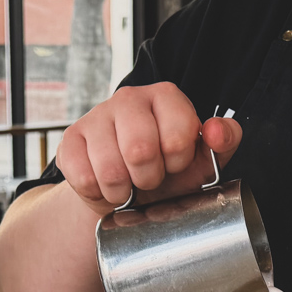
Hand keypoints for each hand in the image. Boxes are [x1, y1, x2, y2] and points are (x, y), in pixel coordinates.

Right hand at [57, 82, 242, 214]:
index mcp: (166, 97)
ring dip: (122, 191)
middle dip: (148, 178)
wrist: (125, 195)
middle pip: (139, 149)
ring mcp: (95, 116)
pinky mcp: (69, 139)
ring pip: (109, 168)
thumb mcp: (202, 161)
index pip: (177, 135)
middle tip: (149, 179)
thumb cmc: (168, 174)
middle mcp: (129, 98)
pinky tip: (104, 185)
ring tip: (128, 186)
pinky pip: (82, 177)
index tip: (174, 165)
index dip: (177, 162)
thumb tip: (217, 131)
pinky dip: (96, 193)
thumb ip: (222, 143)